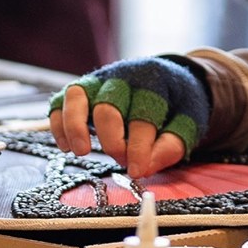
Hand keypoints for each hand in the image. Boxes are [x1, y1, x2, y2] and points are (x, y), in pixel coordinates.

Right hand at [48, 57, 208, 174]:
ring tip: (81, 152)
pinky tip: (67, 147)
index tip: (137, 171)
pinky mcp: (82, 89)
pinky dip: (59, 124)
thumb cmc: (178, 104)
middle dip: (112, 139)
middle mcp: (123, 76)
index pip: (142, 115)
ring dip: (75, 126)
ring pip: (76, 95)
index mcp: (154, 80)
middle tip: (120, 160)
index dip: (139, 147)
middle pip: (108, 105)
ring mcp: (99, 80)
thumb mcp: (188, 123)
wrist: (169, 78)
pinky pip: (61, 102)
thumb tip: (144, 168)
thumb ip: (170, 146)